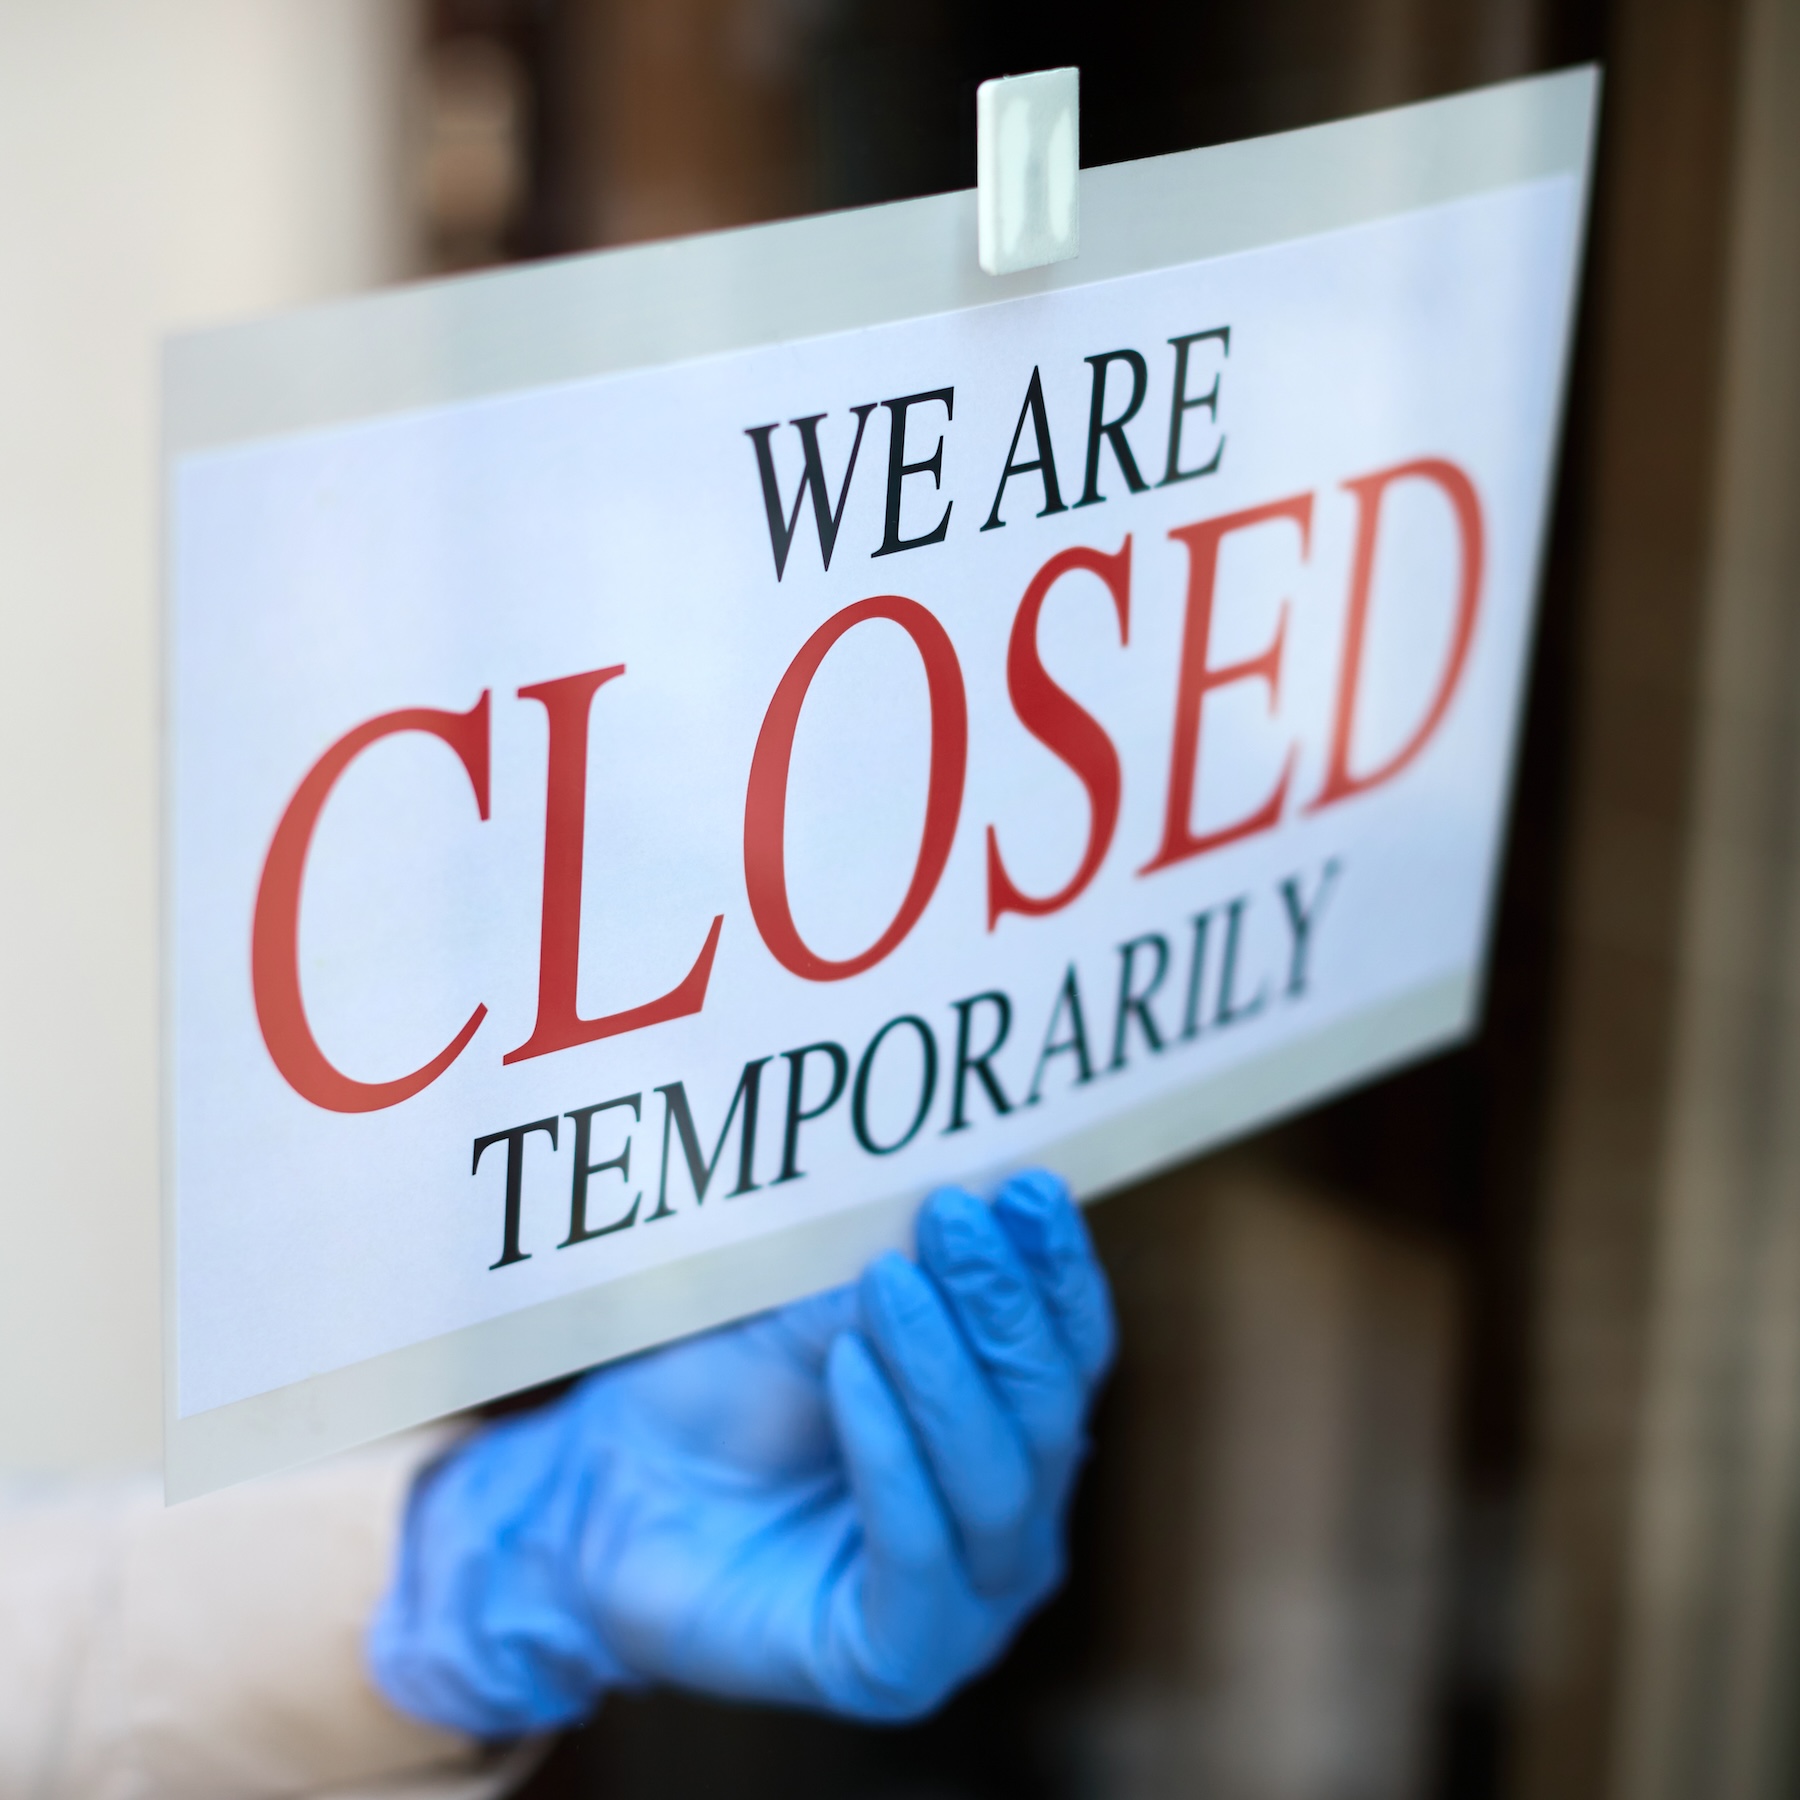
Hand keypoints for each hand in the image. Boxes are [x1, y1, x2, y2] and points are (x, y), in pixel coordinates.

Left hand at [368, 1169, 1113, 1737]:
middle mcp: (1016, 1527)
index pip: (1070, 1352)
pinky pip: (918, 1553)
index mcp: (1019, 1438)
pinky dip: (890, 1450)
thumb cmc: (723, 1393)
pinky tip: (850, 1368)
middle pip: (1048, 1412)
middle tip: (956, 1212)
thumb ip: (908, 1270)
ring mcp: (969, 1606)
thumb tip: (985, 1187)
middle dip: (1003, 1306)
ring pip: (996, 1481)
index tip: (1030, 1185)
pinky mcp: (900, 1662)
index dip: (1057, 1270)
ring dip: (944, 1369)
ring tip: (890, 1278)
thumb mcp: (820, 1311)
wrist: (605, 1494)